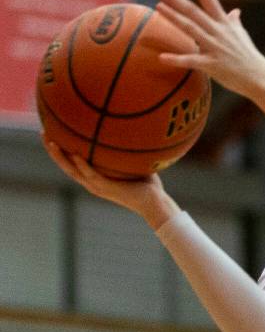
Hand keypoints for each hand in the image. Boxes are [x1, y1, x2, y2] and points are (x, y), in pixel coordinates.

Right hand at [42, 136, 175, 228]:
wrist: (155, 204)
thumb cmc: (148, 184)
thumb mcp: (134, 163)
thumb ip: (128, 149)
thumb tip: (131, 127)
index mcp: (95, 178)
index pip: (72, 163)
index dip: (61, 151)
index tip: (52, 134)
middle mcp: (93, 183)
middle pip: (66, 165)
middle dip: (53, 150)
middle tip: (43, 133)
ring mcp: (98, 187)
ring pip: (73, 171)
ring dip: (61, 157)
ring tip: (51, 142)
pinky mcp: (108, 189)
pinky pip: (92, 176)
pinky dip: (83, 166)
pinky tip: (76, 155)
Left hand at [154, 0, 264, 115]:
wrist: (260, 77)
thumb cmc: (249, 57)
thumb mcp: (242, 36)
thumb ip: (234, 22)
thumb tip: (235, 11)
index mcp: (223, 23)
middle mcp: (218, 31)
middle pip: (193, 11)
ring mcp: (215, 47)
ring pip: (191, 29)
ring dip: (174, 18)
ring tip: (158, 7)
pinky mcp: (213, 65)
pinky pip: (192, 61)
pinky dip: (177, 60)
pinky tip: (161, 58)